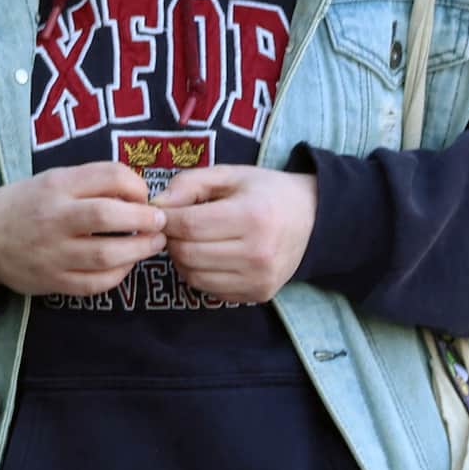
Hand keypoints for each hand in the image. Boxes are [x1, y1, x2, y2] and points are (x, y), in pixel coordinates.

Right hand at [0, 162, 164, 308]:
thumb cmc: (26, 205)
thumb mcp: (52, 181)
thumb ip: (91, 183)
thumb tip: (141, 194)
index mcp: (55, 186)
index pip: (109, 176)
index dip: (138, 186)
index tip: (144, 196)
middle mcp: (53, 217)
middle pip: (108, 216)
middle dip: (145, 219)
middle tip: (160, 222)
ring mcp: (51, 252)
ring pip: (107, 254)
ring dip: (140, 250)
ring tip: (153, 244)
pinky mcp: (52, 281)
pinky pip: (96, 282)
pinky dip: (120, 274)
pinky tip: (126, 264)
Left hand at [157, 166, 316, 304]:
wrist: (313, 219)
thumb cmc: (265, 192)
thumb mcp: (230, 175)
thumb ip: (189, 183)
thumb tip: (155, 206)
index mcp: (252, 217)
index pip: (188, 225)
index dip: (165, 219)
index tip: (160, 212)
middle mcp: (258, 253)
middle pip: (187, 254)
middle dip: (171, 239)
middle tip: (175, 227)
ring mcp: (260, 278)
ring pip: (193, 276)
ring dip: (182, 259)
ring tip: (192, 240)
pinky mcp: (259, 294)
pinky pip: (209, 290)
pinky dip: (199, 274)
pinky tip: (209, 256)